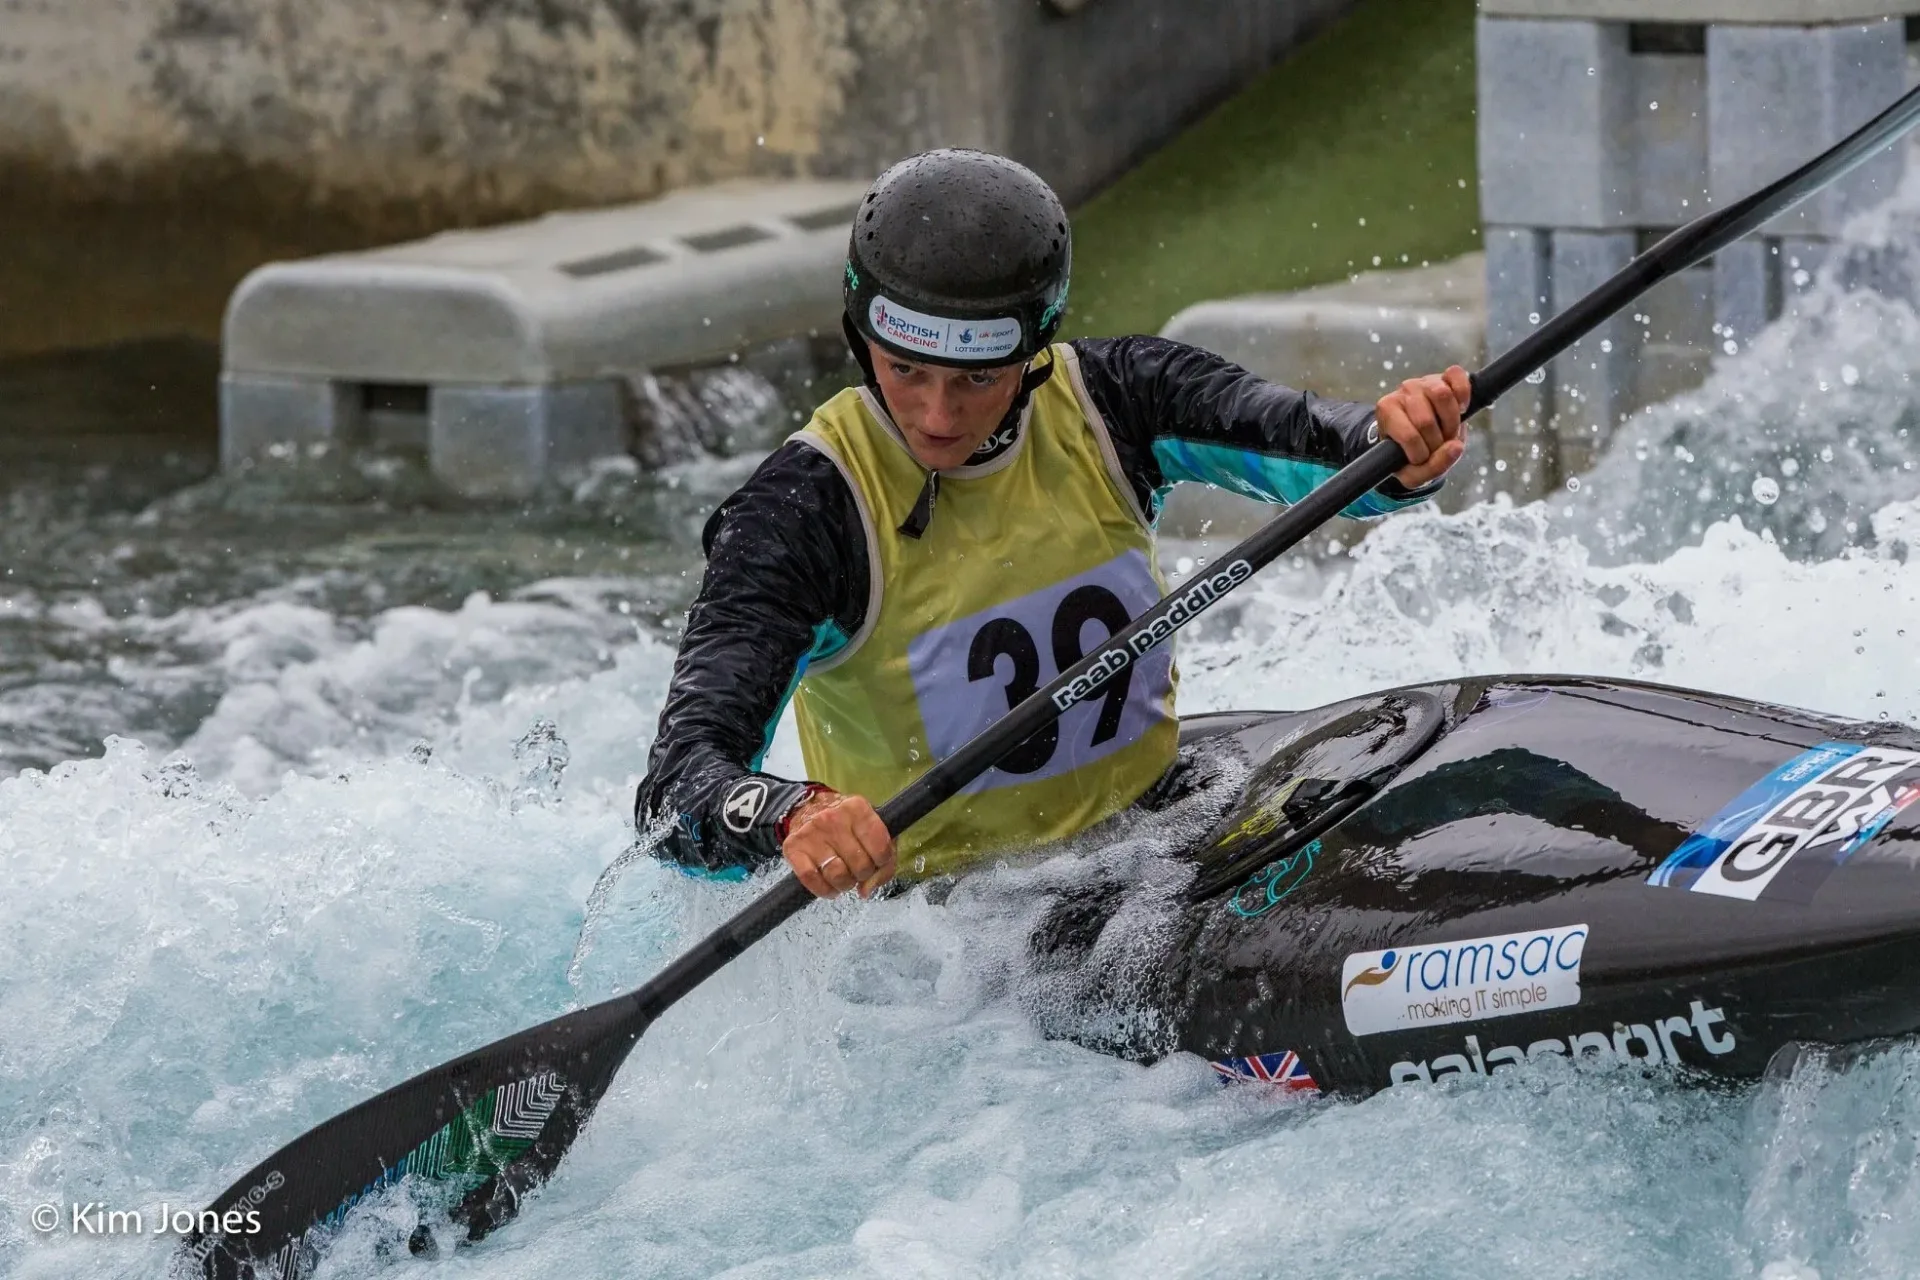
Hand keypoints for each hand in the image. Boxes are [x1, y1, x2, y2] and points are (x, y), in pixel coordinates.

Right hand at [782, 789, 896, 899]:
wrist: (809, 809)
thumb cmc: (847, 824)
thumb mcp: (871, 829)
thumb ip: (884, 859)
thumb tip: (867, 889)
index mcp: (857, 808)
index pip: (881, 848)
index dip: (883, 862)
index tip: (877, 861)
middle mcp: (833, 818)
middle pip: (860, 865)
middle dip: (863, 875)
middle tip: (858, 870)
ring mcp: (811, 832)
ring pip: (837, 875)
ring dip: (845, 884)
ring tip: (844, 877)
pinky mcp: (793, 847)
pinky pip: (811, 879)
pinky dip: (824, 889)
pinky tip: (830, 885)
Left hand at [1376, 365, 1471, 488]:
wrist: (1419, 435)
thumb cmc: (1411, 452)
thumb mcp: (1413, 472)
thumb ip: (1432, 468)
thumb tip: (1456, 447)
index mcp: (1387, 410)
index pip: (1409, 436)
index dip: (1421, 454)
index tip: (1421, 458)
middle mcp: (1403, 391)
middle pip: (1426, 420)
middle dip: (1438, 442)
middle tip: (1436, 446)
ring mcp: (1424, 381)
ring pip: (1442, 395)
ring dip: (1452, 422)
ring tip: (1448, 432)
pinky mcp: (1445, 376)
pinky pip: (1457, 376)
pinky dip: (1463, 395)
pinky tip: (1461, 409)